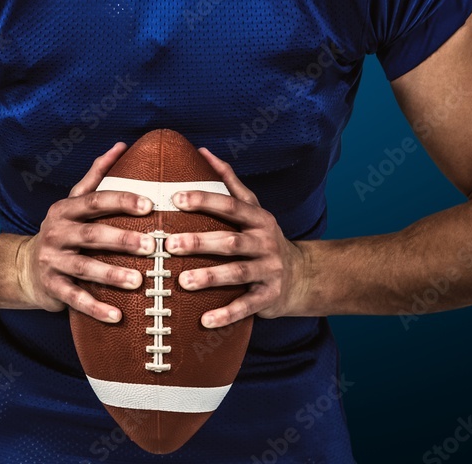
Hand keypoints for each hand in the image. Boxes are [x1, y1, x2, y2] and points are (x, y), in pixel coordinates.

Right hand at [15, 142, 155, 322]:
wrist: (24, 267)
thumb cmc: (64, 229)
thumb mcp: (74, 201)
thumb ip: (97, 174)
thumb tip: (121, 145)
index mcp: (66, 209)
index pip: (96, 200)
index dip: (122, 200)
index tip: (149, 204)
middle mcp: (57, 232)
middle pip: (92, 235)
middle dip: (122, 239)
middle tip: (152, 245)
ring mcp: (53, 261)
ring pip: (84, 268)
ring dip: (112, 274)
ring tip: (138, 281)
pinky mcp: (52, 288)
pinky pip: (75, 299)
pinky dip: (96, 308)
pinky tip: (118, 316)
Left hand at [164, 147, 309, 327]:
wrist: (301, 275)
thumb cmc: (262, 236)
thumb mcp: (252, 207)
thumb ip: (229, 180)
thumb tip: (203, 151)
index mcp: (257, 218)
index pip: (230, 205)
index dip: (204, 200)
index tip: (176, 198)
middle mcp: (265, 242)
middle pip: (231, 240)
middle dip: (200, 242)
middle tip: (170, 245)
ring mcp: (269, 270)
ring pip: (238, 273)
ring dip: (210, 277)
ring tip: (183, 281)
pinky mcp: (269, 297)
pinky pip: (247, 306)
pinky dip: (227, 314)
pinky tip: (204, 320)